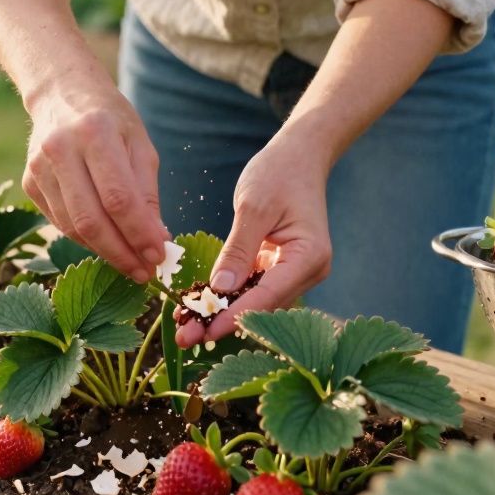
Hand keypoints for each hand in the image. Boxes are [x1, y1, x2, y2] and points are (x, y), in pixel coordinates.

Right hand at [22, 79, 167, 281]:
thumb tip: (157, 240)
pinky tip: (106, 242)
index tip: (159, 257)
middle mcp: (61, 149)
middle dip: (121, 253)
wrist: (62, 93)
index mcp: (95, 133)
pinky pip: (60, 223)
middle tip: (144, 273)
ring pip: (73, 227)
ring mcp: (39, 168)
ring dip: (104, 252)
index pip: (118, 198)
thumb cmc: (111, 119)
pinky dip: (86, 239)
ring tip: (130, 263)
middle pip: (91, 219)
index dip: (139, 234)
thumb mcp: (140, 144)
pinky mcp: (29, 183)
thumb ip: (147, 193)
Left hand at [175, 135, 332, 346]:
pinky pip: (255, 288)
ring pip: (257, 302)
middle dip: (223, 321)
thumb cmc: (279, 173)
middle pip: (263, 306)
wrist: (299, 156)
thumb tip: (220, 289)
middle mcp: (309, 271)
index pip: (268, 295)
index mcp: (309, 257)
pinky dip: (229, 297)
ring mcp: (296, 272)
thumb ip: (238, 249)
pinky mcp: (282, 268)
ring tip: (186, 327)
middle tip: (185, 338)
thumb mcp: (254, 207)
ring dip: (223, 313)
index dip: (234, 316)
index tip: (204, 332)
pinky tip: (200, 306)